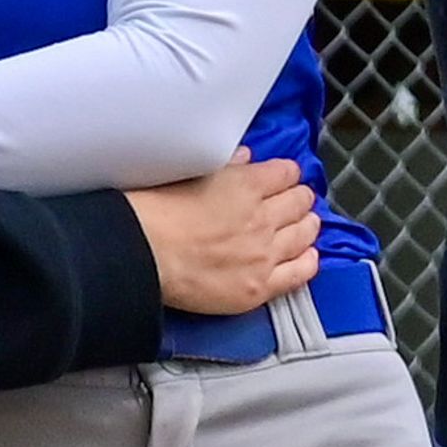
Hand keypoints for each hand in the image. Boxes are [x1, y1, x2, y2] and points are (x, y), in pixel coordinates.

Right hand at [124, 153, 321, 315]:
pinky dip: (307, 261)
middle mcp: (263, 218)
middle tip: (295, 201)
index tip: (282, 177)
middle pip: (300, 202)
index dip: (285, 173)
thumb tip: (244, 159)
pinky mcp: (259, 286)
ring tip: (304, 225)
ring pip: (304, 234)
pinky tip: (305, 256)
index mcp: (246, 184)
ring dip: (306, 226)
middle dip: (298, 198)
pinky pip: (299, 273)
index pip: (285, 172)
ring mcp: (264, 254)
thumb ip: (223, 165)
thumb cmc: (153, 210)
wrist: (140, 254)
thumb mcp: (187, 171)